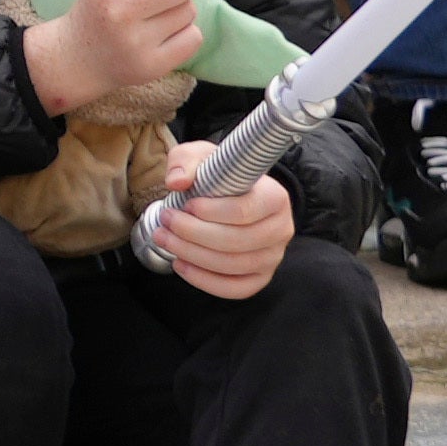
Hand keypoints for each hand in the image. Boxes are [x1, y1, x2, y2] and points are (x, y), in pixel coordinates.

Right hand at [19, 0, 202, 114]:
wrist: (76, 58)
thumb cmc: (99, 5)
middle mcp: (119, 12)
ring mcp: (135, 43)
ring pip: (189, 12)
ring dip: (181, 10)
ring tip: (158, 16)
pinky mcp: (151, 67)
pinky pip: (193, 38)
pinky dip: (185, 34)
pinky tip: (163, 35)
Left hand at [149, 144, 294, 300]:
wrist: (229, 196)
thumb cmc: (218, 176)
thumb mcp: (201, 156)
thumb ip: (186, 162)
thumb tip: (177, 182)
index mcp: (275, 197)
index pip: (243, 212)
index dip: (210, 212)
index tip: (185, 204)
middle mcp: (281, 229)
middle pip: (236, 241)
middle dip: (192, 234)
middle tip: (165, 222)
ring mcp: (274, 257)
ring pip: (233, 265)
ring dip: (192, 255)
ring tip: (165, 239)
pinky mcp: (261, 277)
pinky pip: (236, 289)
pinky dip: (205, 281)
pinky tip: (181, 265)